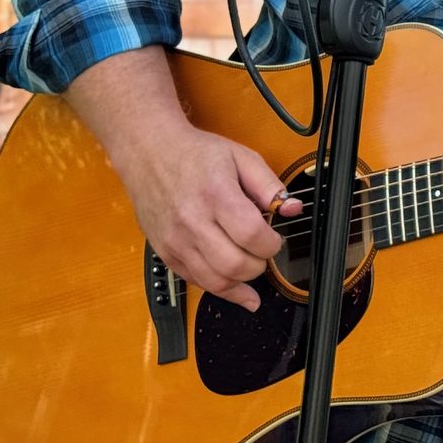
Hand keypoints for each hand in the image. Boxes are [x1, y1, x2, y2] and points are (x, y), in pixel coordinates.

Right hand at [114, 124, 302, 311]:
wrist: (149, 153)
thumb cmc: (196, 154)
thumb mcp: (241, 157)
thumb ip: (269, 185)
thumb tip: (292, 209)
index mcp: (216, 194)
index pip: (251, 235)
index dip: (272, 243)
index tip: (275, 238)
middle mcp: (193, 221)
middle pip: (235, 264)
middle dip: (259, 265)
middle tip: (263, 251)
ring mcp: (176, 241)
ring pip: (215, 281)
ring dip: (242, 281)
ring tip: (252, 267)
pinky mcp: (166, 253)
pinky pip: (195, 282)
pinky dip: (220, 288)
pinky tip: (237, 288)